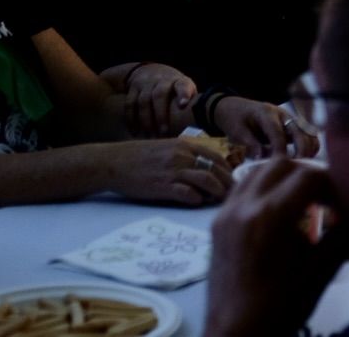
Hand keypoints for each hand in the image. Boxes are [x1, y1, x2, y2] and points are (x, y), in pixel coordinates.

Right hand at [103, 138, 233, 206]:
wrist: (113, 162)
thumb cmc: (139, 157)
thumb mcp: (166, 148)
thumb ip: (186, 155)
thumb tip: (205, 168)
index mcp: (185, 145)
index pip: (216, 157)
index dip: (229, 169)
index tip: (235, 180)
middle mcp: (182, 156)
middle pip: (216, 169)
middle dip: (228, 182)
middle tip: (235, 194)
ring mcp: (173, 171)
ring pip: (207, 180)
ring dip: (218, 192)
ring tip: (221, 200)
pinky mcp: (162, 186)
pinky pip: (187, 194)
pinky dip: (197, 199)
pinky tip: (198, 202)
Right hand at [122, 63, 197, 137]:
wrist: (149, 71)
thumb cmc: (172, 87)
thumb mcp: (184, 89)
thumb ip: (190, 102)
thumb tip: (199, 124)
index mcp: (178, 81)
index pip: (183, 85)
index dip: (183, 93)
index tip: (183, 104)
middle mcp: (162, 80)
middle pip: (159, 95)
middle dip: (160, 115)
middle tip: (163, 133)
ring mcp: (146, 83)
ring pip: (143, 101)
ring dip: (145, 120)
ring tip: (149, 136)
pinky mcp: (133, 88)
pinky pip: (130, 104)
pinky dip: (131, 119)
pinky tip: (135, 131)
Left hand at [206, 160, 348, 336]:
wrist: (236, 335)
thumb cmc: (281, 307)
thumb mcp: (322, 270)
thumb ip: (345, 234)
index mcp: (270, 216)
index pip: (310, 175)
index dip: (333, 184)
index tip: (343, 203)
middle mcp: (244, 206)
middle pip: (282, 165)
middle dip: (309, 175)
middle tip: (325, 198)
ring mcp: (226, 213)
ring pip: (258, 171)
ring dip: (284, 178)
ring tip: (301, 202)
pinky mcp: (217, 223)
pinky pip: (242, 189)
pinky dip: (263, 189)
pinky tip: (277, 212)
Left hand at [215, 98, 319, 159]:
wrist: (236, 107)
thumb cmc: (235, 119)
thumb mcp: (237, 131)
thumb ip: (250, 143)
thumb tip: (261, 158)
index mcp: (266, 113)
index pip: (277, 132)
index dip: (280, 149)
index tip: (280, 164)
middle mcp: (283, 114)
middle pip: (300, 131)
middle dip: (301, 150)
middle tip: (296, 168)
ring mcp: (291, 119)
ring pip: (309, 133)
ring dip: (309, 149)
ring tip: (301, 166)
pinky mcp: (294, 126)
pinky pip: (308, 136)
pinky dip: (310, 148)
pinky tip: (304, 160)